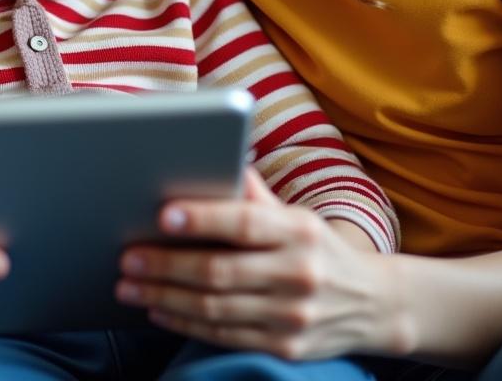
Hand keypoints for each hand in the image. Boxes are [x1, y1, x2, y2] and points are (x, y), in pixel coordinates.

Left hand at [116, 168, 403, 359]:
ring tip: (129, 286)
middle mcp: (299, 273)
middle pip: (219, 271)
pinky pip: (224, 336)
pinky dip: (185, 323)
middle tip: (127, 258)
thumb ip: (254, 193)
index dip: (202, 218)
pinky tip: (158, 310)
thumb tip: (213, 153)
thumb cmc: (317, 248)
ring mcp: (293, 316)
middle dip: (166, 265)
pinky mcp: (286, 348)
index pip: (244, 222)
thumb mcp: (296, 215)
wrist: (375, 304)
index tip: (162, 215)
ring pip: (215, 308)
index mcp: (299, 231)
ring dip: (164, 297)